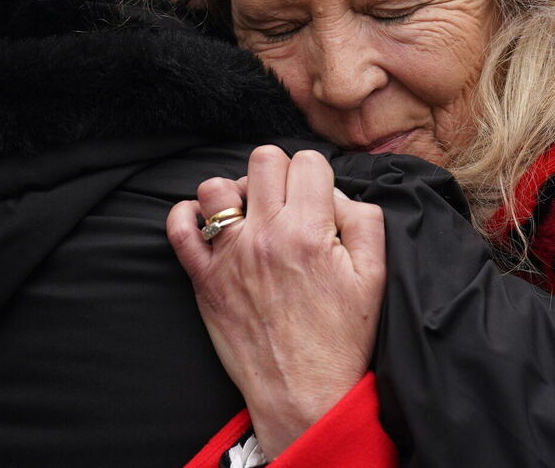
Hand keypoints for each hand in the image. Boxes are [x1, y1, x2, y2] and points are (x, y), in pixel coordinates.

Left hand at [167, 146, 385, 455]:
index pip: (307, 161)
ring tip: (251, 214)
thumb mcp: (375, 277)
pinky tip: (207, 223)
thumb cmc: (343, 340)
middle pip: (263, 160)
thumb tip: (336, 192)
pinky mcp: (205, 280)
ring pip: (216, 186)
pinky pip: (179, 229)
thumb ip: (364, 221)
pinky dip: (187, 216)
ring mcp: (229, 256)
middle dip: (279, 172)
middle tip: (287, 201)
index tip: (317, 197)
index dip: (315, 173)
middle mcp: (266, 236)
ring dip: (235, 192)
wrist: (304, 395)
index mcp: (310, 232)